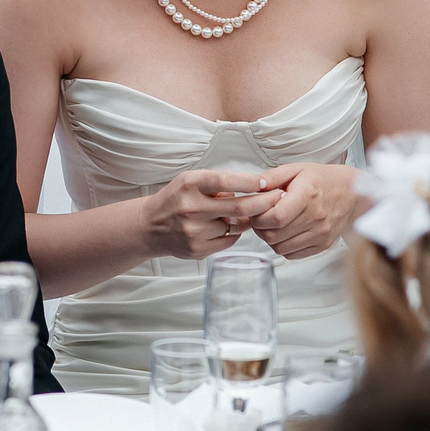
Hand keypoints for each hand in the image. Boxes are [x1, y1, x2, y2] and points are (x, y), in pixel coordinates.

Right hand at [138, 170, 269, 260]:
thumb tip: (253, 189)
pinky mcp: (198, 250)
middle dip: (264, 203)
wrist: (150, 226)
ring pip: (236, 226)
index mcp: (190, 185)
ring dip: (245, 220)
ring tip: (239, 214)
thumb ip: (218, 183)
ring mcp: (194, 231)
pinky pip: (229, 241)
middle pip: (238, 207)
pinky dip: (233, 233)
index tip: (266, 183)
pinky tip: (223, 227)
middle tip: (278, 199)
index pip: (225, 181)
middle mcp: (191, 208)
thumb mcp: (190, 180)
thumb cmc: (176, 199)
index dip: (249, 182)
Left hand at [244, 162, 358, 260]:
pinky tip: (285, 234)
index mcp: (308, 195)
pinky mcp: (323, 245)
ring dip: (270, 239)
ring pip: (281, 248)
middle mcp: (316, 217)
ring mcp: (321, 233)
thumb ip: (272, 177)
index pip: (276, 217)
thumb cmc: (323, 180)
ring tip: (272, 226)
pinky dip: (283, 247)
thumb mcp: (297, 169)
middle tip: (260, 220)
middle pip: (275, 235)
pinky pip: (293, 255)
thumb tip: (253, 185)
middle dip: (260, 229)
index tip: (255, 213)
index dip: (259, 218)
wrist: (352, 193)